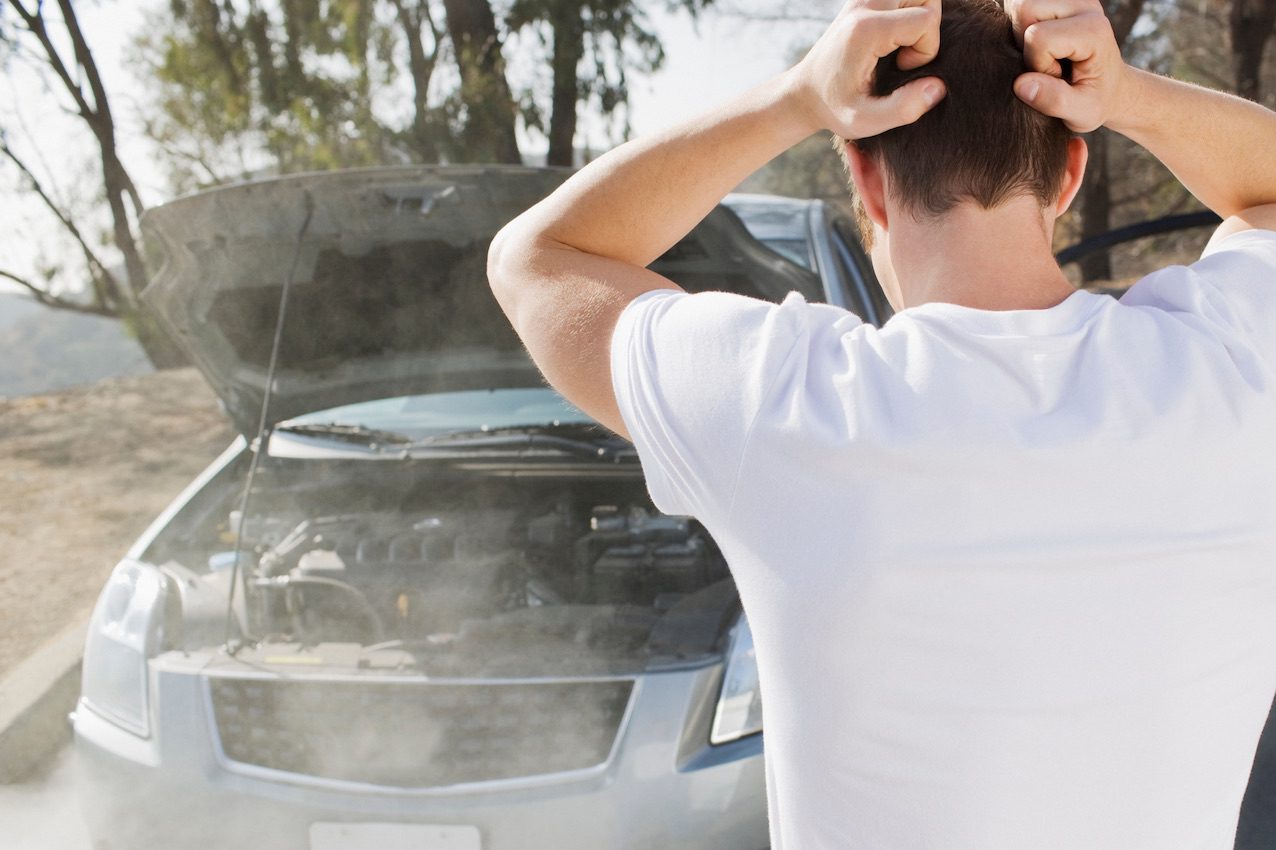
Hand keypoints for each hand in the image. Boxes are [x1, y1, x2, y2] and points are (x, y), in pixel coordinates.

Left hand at [790, 0, 945, 140]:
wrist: (804, 93)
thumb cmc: (834, 109)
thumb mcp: (866, 120)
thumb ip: (904, 108)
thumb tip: (937, 88)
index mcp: (866, 30)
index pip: (925, 20)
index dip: (926, 49)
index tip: (902, 69)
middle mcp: (864, 5)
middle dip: (928, 25)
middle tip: (906, 52)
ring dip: (918, 16)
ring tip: (900, 44)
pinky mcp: (862, 1)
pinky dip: (906, 12)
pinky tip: (892, 38)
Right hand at [1006, 0, 1131, 131]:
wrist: (1110, 87)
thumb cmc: (1096, 101)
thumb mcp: (1081, 111)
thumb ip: (1052, 100)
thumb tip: (1020, 84)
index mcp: (1093, 30)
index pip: (1038, 37)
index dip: (1037, 64)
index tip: (1057, 78)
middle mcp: (1084, 5)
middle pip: (1024, 9)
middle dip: (1024, 41)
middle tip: (1046, 63)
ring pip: (1019, 4)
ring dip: (1021, 32)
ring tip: (1043, 53)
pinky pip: (1022, 6)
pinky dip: (1022, 25)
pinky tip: (1041, 43)